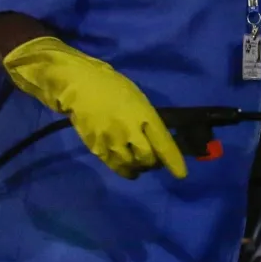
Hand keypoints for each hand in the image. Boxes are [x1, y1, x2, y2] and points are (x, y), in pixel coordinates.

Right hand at [3, 37, 188, 179]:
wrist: (79, 86)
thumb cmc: (112, 87)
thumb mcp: (138, 99)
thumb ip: (148, 120)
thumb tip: (157, 139)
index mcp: (143, 114)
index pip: (163, 143)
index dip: (173, 161)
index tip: (181, 175)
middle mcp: (129, 130)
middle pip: (148, 158)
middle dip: (154, 163)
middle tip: (154, 160)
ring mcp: (112, 141)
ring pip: (132, 165)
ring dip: (139, 168)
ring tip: (140, 165)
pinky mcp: (97, 148)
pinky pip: (115, 166)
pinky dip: (125, 170)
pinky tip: (128, 169)